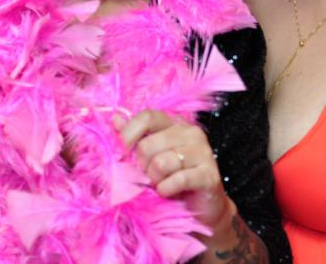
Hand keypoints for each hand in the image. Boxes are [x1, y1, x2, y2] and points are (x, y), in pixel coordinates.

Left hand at [114, 109, 269, 262]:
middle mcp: (190, 132)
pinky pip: (178, 179)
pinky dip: (167, 189)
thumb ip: (134, 138)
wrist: (200, 208)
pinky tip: (167, 192)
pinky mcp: (209, 174)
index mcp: (174, 123)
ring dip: (154, 179)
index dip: (128, 134)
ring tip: (159, 184)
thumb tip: (115, 120)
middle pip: (149, 144)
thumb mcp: (150, 157)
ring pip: (162, 162)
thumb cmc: (171, 179)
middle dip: (141, 166)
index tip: (119, 153)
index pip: (147, 117)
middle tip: (147, 176)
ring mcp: (203, 151)